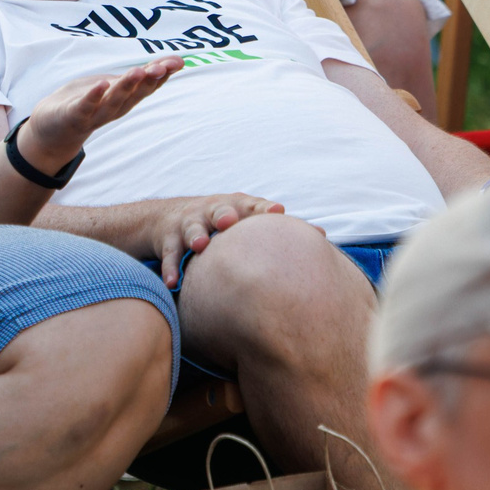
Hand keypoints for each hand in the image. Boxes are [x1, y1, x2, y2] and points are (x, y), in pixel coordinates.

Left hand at [18, 55, 181, 174]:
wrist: (52, 128)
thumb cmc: (89, 101)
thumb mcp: (118, 85)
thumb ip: (143, 75)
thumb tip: (177, 60)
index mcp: (126, 99)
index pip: (147, 86)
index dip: (162, 74)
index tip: (178, 62)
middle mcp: (114, 108)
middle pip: (134, 94)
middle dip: (148, 81)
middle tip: (161, 68)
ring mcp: (95, 114)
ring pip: (113, 100)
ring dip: (126, 87)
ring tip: (137, 72)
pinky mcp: (74, 116)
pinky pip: (85, 106)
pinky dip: (93, 96)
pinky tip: (101, 84)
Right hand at [137, 193, 285, 286]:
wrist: (169, 217)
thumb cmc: (222, 222)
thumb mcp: (244, 219)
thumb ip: (274, 229)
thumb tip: (322, 236)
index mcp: (236, 207)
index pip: (253, 205)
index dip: (264, 209)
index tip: (279, 212)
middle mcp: (212, 211)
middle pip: (220, 210)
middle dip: (225, 215)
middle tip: (230, 222)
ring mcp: (189, 222)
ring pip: (191, 228)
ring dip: (195, 236)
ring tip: (199, 246)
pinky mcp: (167, 238)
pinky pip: (169, 254)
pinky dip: (170, 268)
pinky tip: (174, 283)